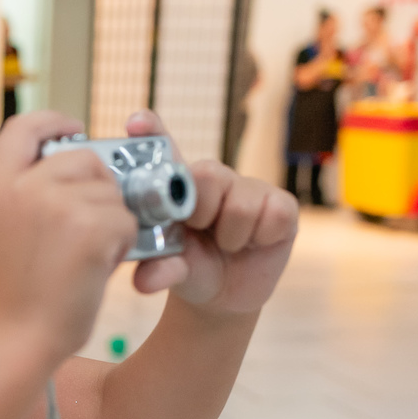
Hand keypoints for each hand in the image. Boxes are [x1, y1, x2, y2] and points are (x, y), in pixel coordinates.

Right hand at [0, 112, 136, 361]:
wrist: (12, 341)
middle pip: (82, 158)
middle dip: (98, 186)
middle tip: (92, 222)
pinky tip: (98, 269)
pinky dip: (123, 245)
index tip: (76, 133)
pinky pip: (127, 220)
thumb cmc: (8, 298)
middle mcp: (23, 187)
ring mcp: (57, 204)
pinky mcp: (91, 227)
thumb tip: (56, 167)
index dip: (56, 123)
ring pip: (111, 191)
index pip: (26, 126)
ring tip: (88, 257)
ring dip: (111, 221)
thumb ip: (17, 195)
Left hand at [125, 110, 298, 315]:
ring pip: (241, 201)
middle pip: (207, 173)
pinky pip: (274, 214)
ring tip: (225, 244)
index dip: (152, 130)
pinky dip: (261, 237)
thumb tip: (145, 282)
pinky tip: (254, 243)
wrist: (223, 295)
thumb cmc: (190, 268)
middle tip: (199, 229)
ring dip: (231, 234)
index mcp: (176, 186)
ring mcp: (248, 188)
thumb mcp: (170, 268)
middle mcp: (212, 178)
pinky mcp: (281, 204)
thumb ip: (157, 269)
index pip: (164, 148)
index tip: (136, 122)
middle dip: (201, 209)